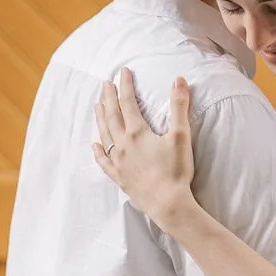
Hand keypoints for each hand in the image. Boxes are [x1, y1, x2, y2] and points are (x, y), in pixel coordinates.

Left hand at [92, 68, 195, 228]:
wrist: (168, 204)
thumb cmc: (176, 170)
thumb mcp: (181, 135)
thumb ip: (179, 107)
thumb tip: (179, 80)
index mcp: (137, 132)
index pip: (128, 102)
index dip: (125, 85)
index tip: (123, 72)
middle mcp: (123, 144)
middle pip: (112, 116)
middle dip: (109, 97)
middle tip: (105, 84)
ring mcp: (118, 162)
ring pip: (104, 135)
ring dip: (101, 118)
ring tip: (97, 105)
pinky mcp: (119, 177)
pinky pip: (103, 161)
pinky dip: (97, 151)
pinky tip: (94, 145)